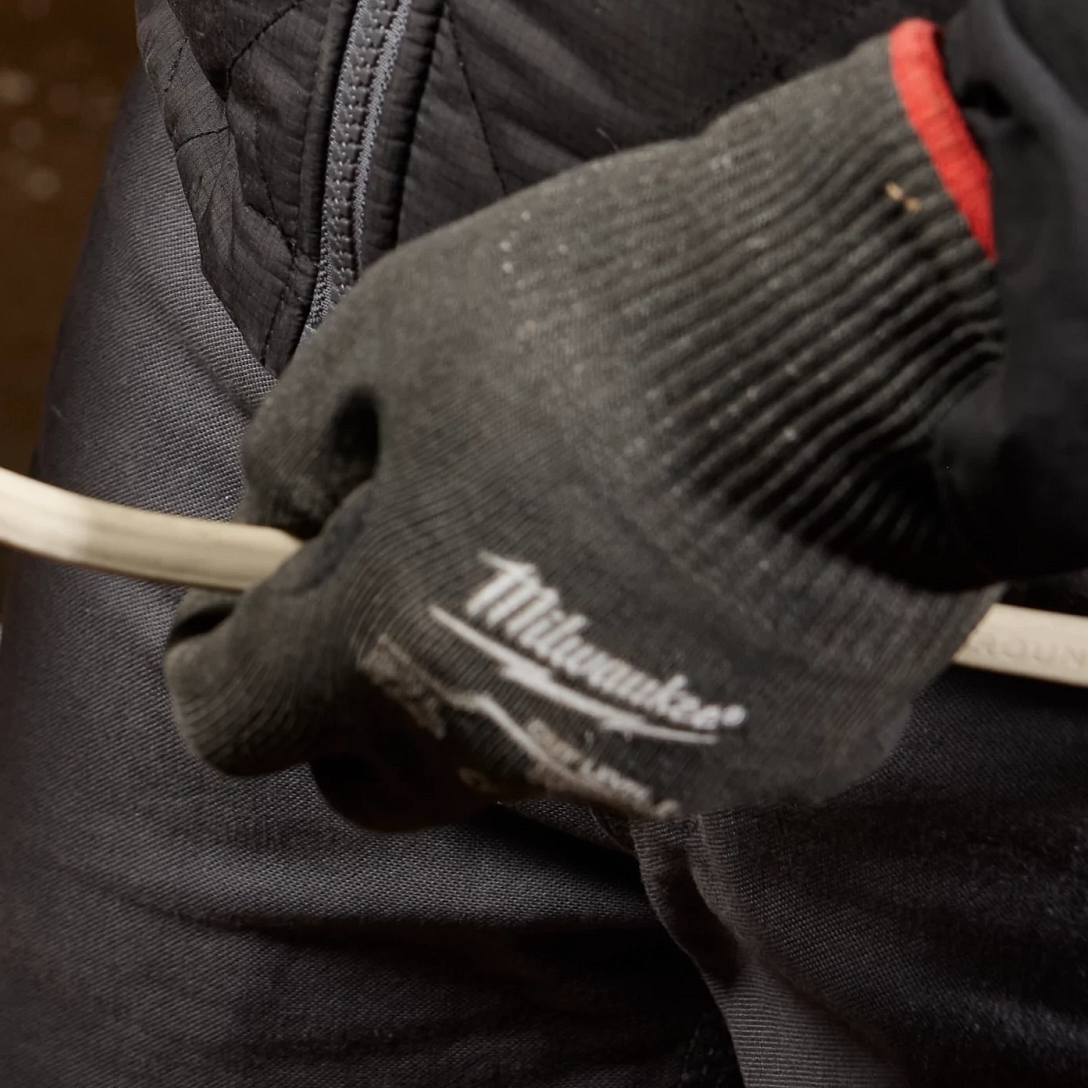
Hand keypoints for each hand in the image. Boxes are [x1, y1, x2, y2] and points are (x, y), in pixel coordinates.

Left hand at [165, 31, 1006, 827]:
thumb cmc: (605, 313)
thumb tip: (284, 511)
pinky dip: (642, 660)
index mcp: (384, 647)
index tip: (229, 583)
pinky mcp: (784, 756)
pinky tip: (685, 545)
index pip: (231, 720)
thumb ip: (302, 447)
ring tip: (550, 525)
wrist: (873, 334)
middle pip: (373, 775)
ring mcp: (654, 765)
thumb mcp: (385, 334)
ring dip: (500, 669)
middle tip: (376, 558)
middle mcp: (510, 744)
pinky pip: (664, 731)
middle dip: (344, 689)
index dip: (213, 646)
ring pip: (523, 751)